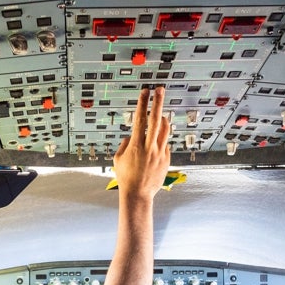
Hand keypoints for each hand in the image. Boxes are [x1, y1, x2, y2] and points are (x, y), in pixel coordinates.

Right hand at [112, 86, 171, 200]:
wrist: (138, 194)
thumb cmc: (125, 177)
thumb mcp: (118, 159)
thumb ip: (124, 144)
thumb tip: (131, 136)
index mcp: (136, 145)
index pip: (140, 118)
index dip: (142, 103)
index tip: (145, 91)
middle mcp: (150, 147)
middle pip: (156, 119)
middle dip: (158, 102)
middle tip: (160, 89)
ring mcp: (160, 153)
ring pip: (165, 129)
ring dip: (163, 119)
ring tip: (161, 114)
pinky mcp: (166, 159)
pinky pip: (165, 144)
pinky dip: (161, 140)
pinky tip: (155, 145)